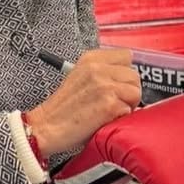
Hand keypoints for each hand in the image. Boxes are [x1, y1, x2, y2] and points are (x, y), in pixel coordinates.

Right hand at [27, 48, 141, 154]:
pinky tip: (104, 120)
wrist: (46, 126)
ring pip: (136, 92)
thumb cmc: (63, 108)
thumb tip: (125, 77)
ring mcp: (105, 86)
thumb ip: (101, 71)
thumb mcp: (79, 76)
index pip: (126, 56)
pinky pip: (130, 110)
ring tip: (108, 111)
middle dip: (128, 91)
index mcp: (90, 59)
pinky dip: (121, 118)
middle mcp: (98, 69)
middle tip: (113, 102)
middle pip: (134, 76)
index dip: (124, 74)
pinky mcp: (109, 104)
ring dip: (127, 105)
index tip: (117, 85)